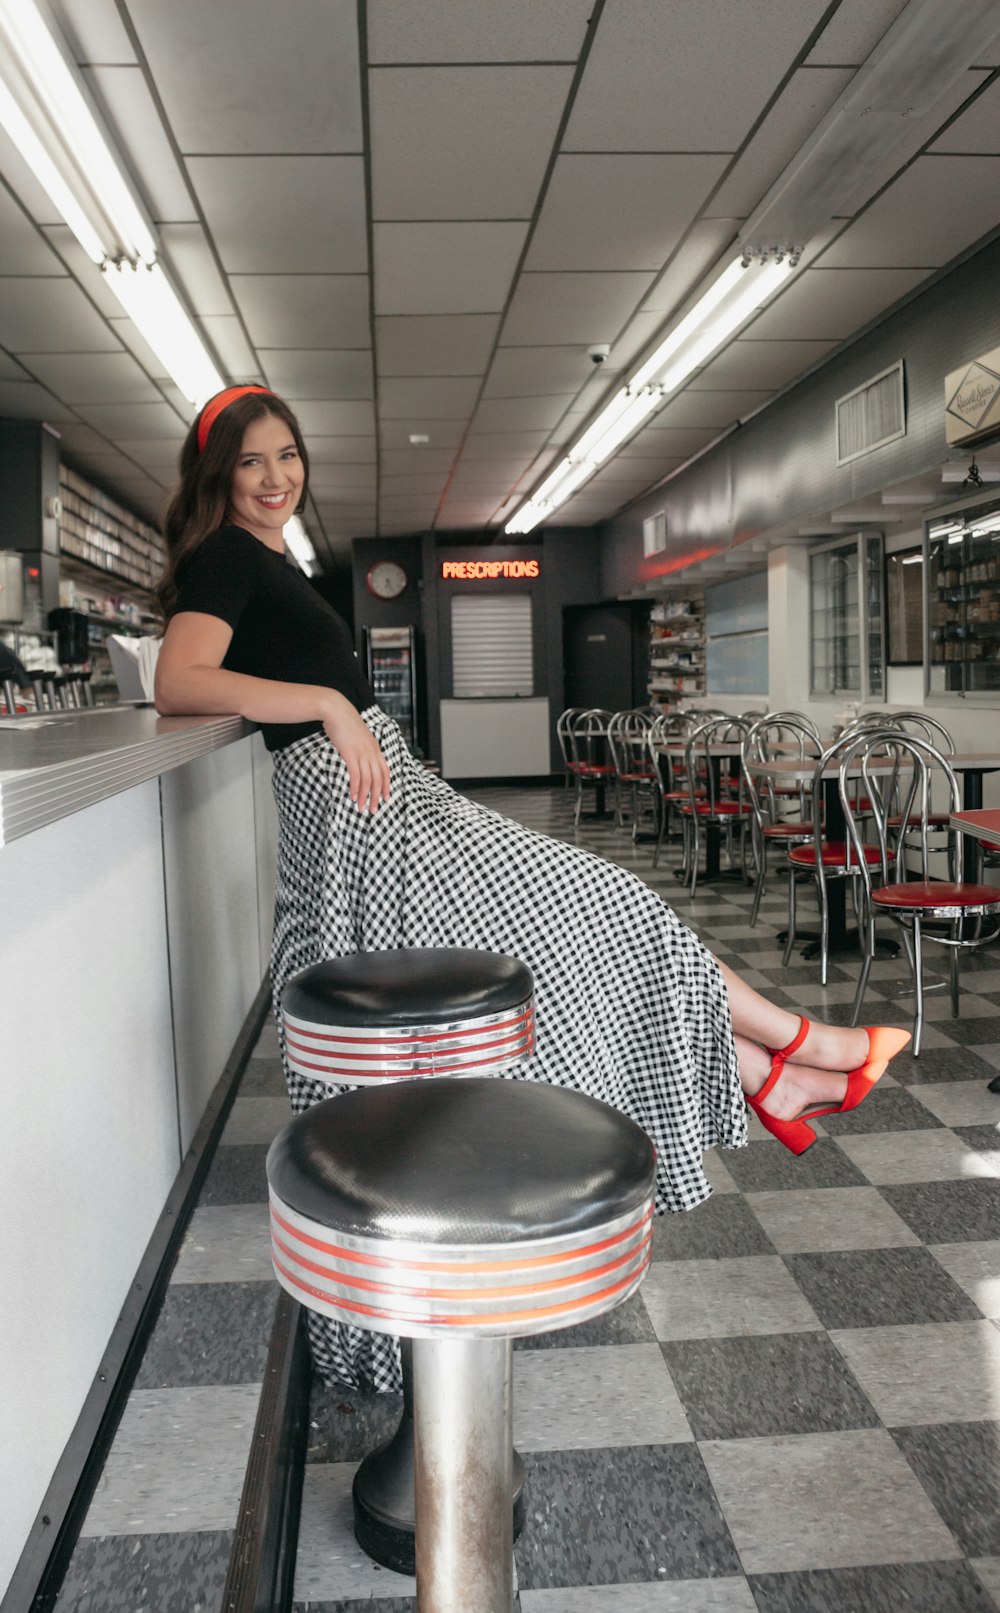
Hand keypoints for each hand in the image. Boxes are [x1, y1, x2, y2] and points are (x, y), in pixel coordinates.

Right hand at [321, 695, 391, 813]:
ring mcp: (362, 753)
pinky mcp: (351, 754)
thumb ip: (362, 747)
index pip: (385, 770)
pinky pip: (356, 775)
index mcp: (375, 747)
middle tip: (374, 810)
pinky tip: (353, 797)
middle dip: (377, 796)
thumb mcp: (358, 735)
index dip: (387, 786)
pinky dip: (356, 788)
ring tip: (362, 808)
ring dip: (366, 796)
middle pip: (378, 779)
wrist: (336, 710)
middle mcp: (372, 752)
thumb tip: (359, 756)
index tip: (386, 798)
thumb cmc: (344, 722)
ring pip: (368, 780)